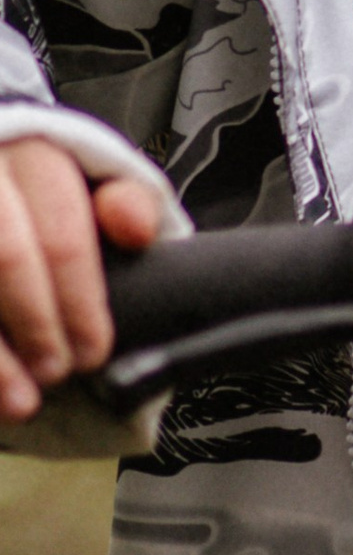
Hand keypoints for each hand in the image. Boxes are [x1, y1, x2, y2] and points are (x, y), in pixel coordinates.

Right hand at [0, 140, 161, 423]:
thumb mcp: (90, 184)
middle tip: (55, 375)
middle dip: (34, 324)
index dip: (79, 299)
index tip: (92, 352)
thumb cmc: (40, 199)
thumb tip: (137, 230)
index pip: (61, 230)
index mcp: (31, 153)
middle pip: (5, 256)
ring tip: (17, 402)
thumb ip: (123, 203)